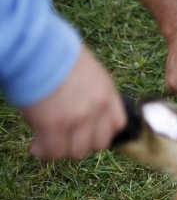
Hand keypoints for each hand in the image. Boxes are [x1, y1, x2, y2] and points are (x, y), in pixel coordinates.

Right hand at [23, 45, 126, 159]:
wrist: (38, 47)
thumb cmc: (57, 53)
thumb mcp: (88, 71)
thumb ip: (92, 92)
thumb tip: (82, 106)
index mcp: (108, 93)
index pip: (117, 125)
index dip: (101, 132)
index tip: (87, 131)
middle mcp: (98, 107)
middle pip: (99, 143)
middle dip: (82, 143)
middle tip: (65, 137)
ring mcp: (79, 118)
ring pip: (77, 151)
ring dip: (63, 149)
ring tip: (48, 141)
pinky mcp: (55, 125)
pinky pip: (54, 151)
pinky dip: (45, 152)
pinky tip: (37, 145)